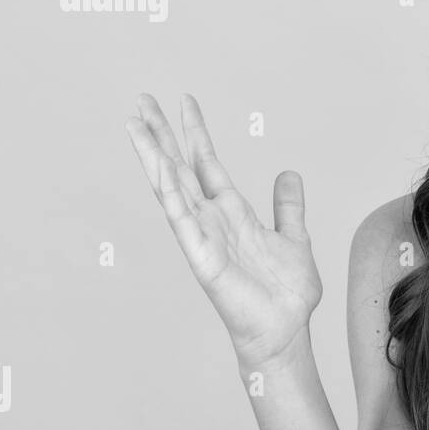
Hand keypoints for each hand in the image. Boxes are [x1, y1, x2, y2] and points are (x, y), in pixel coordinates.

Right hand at [125, 93, 322, 368]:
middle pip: (180, 167)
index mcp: (231, 212)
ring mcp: (203, 237)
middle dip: (161, 134)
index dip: (195, 132)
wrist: (285, 330)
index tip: (184, 100)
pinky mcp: (202, 259)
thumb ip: (288, 207)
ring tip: (135, 125)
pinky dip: (171, 195)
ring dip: (154, 157)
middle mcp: (211, 219)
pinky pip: (182, 222)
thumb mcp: (294, 237)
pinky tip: (159, 169)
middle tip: (142, 99)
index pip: (207, 162)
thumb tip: (288, 174)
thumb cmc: (286, 293)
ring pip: (172, 188)